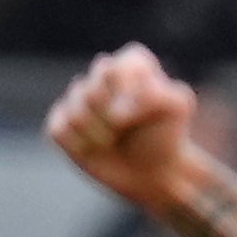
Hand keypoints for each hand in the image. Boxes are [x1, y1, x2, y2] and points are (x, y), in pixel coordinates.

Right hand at [44, 45, 206, 208]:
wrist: (149, 173)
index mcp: (132, 66)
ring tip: (113, 141)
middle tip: (124, 128)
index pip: (123, 63)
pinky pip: (59, 129)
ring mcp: (79, 97)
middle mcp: (102, 75)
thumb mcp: (177, 109)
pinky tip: (93, 148)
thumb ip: (159, 94)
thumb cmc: (165, 137)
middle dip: (110, 118)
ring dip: (98, 135)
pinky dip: (79, 146)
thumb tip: (117, 109)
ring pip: (76, 112)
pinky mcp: (61, 120)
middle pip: (92, 88)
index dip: (126, 90)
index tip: (135, 115)